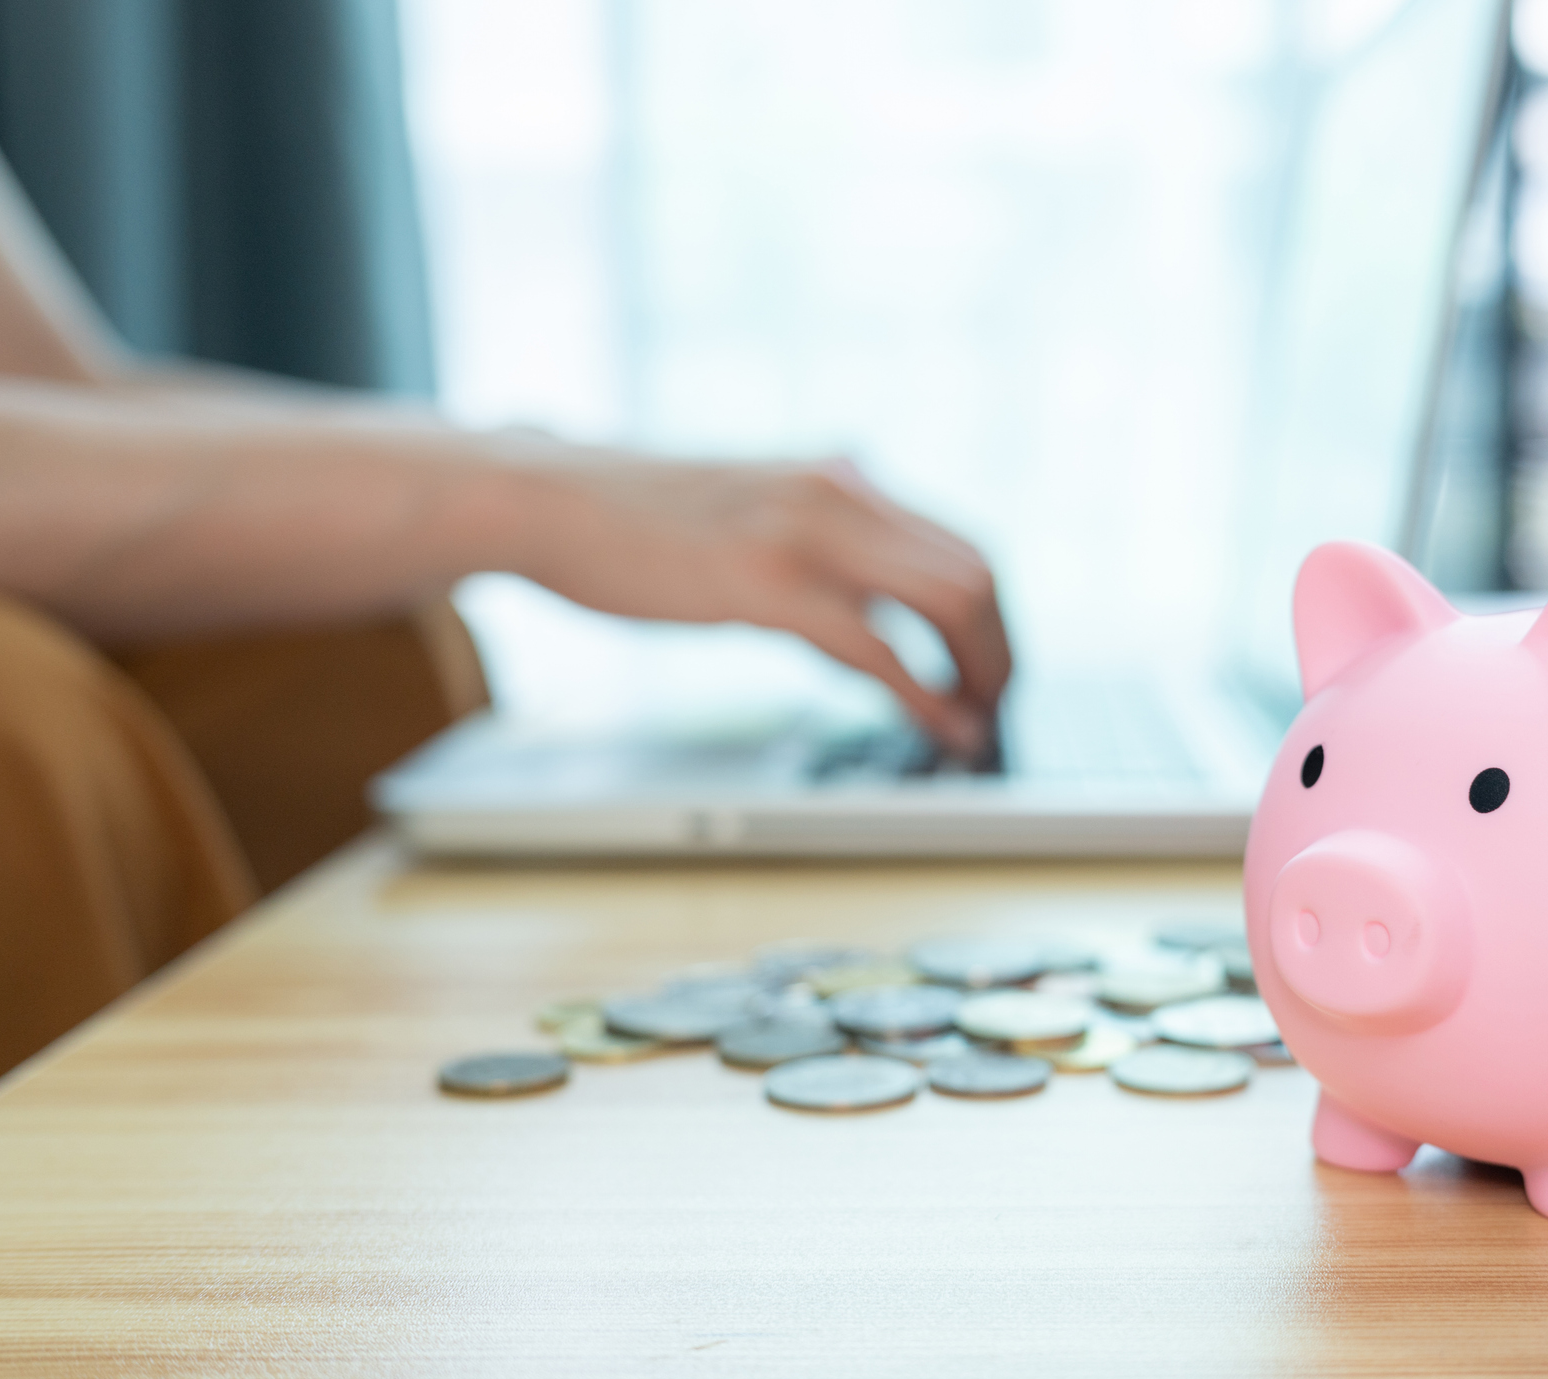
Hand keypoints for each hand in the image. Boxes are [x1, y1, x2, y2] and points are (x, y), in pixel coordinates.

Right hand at [518, 455, 1010, 754]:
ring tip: (977, 724)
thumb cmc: (630, 518)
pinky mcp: (768, 583)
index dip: (994, 614)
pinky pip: (878, 649)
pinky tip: (939, 730)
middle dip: (1001, 649)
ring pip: (950, 599)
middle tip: (997, 706)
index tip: (991, 668)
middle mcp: (841, 493)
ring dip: (981, 671)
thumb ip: (813, 544)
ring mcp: (808, 534)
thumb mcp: (749, 514)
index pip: (959, 542)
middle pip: (975, 570)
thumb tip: (863, 610)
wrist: (546, 498)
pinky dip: (925, 698)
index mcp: (839, 479)